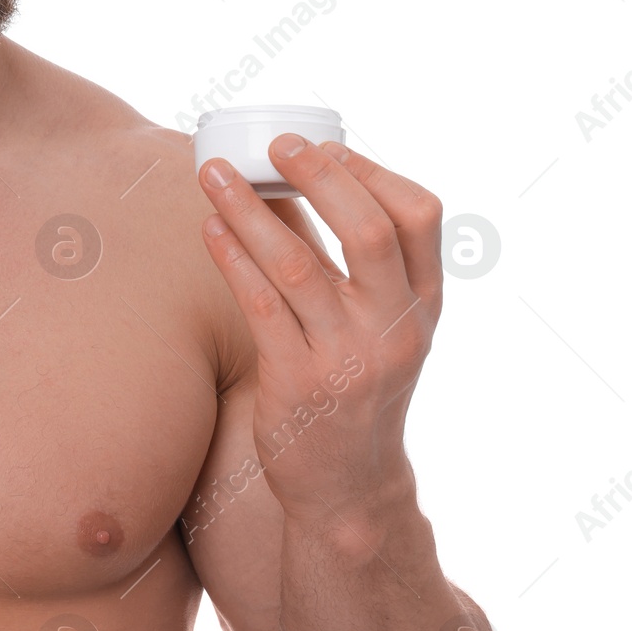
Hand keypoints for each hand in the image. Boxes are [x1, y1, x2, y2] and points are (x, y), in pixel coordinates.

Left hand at [195, 136, 444, 516]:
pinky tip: (209, 229)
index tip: (323, 145)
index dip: (370, 171)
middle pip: (366, 231)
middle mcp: (394, 329)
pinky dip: (231, 258)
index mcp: (422, 305)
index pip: (419, 217)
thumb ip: (342, 260)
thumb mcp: (373, 323)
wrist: (348, 485)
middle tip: (273, 145)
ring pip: (296, 264)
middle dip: (317, 176)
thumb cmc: (355, 386)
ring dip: (248, 210)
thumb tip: (292, 181)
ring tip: (214, 175)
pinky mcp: (297, 383)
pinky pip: (258, 305)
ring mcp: (348, 358)